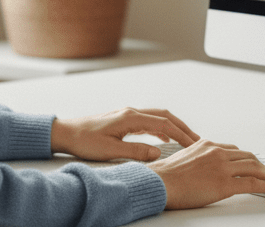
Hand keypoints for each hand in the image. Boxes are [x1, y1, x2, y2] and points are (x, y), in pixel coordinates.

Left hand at [50, 107, 199, 161]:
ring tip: (187, 140)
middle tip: (198, 140)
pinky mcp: (124, 119)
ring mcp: (128, 114)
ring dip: (174, 127)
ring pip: (158, 117)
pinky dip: (162, 128)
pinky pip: (149, 121)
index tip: (195, 143)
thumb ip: (136, 152)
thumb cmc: (85, 141)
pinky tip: (165, 139)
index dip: (181, 134)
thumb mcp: (110, 151)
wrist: (67, 132)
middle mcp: (131, 112)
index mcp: (130, 117)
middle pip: (165, 116)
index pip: (164, 124)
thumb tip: (158, 153)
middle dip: (183, 127)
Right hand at [147, 140, 264, 209]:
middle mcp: (217, 152)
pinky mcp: (225, 184)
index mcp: (207, 145)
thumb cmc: (166, 175)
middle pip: (247, 156)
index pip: (234, 150)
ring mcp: (222, 167)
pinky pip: (252, 183)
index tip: (252, 164)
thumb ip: (199, 158)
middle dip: (260, 165)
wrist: (160, 182)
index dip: (245, 158)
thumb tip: (204, 168)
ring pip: (254, 167)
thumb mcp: (184, 157)